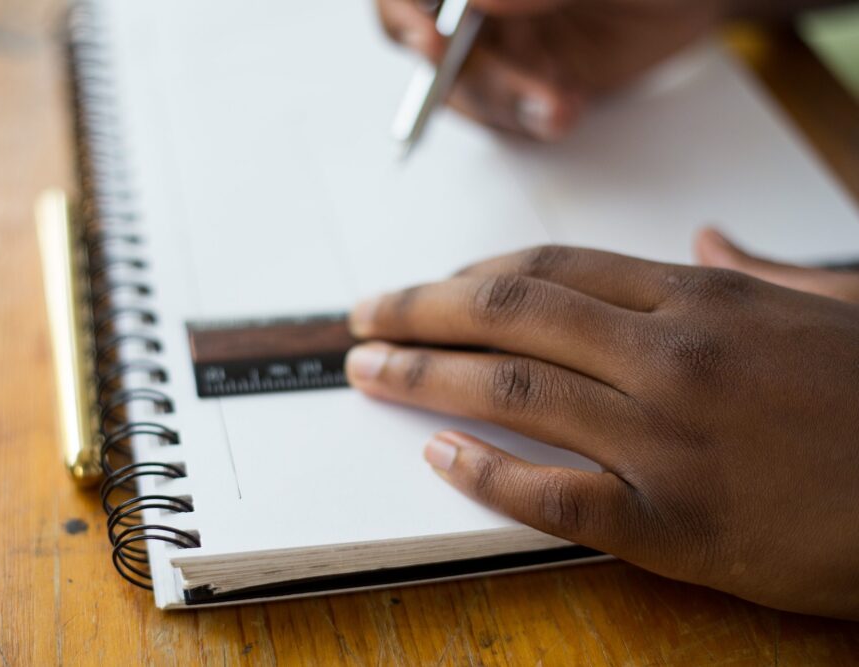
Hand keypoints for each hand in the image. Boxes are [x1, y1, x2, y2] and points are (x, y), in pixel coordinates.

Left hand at [345, 240, 858, 618]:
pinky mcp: (674, 525)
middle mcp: (672, 356)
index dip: (471, 275)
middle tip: (362, 317)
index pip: (550, 269)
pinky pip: (553, 493)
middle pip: (510, 314)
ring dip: (422, 378)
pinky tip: (439, 459)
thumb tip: (708, 236)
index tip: (427, 287)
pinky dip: (485, 474)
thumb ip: (756, 268)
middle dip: (418, 311)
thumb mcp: (829, 304)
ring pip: (511, 392)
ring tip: (367, 372)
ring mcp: (668, 440)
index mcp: (701, 299)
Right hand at [376, 0, 727, 138]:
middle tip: (525, 91)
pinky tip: (568, 104)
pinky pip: (507, 113)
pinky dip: (533, 120)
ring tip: (563, 105)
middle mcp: (483, 3)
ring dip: (510, 105)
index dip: (406, 15)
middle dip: (475, 77)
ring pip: (469, 88)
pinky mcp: (527, 78)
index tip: (431, 41)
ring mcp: (502, 39)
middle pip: (430, 45)